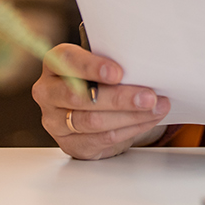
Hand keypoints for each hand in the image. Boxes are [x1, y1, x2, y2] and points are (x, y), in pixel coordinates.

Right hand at [32, 43, 169, 159]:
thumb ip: (115, 63)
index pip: (67, 60)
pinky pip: (101, 138)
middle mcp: (49, 92)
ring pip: (92, 121)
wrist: (96, 110)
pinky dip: (129, 129)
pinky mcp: (70, 144)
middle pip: (79, 96)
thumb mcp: (104, 65)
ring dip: (130, 116)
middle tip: (148, 97)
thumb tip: (145, 67)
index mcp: (56, 63)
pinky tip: (146, 121)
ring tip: (155, 108)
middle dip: (119, 98)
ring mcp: (55, 121)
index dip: (92, 66)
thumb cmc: (101, 80)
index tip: (118, 73)